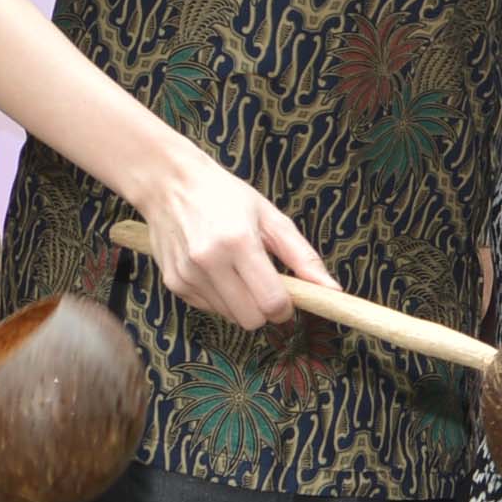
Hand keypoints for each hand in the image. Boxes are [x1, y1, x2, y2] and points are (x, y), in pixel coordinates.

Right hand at [131, 147, 331, 333]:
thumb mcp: (271, 218)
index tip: (287, 297)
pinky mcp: (173, 283)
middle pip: (251, 319)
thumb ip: (303, 257)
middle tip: (264, 285)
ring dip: (241, 303)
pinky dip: (219, 298)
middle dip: (264, 310)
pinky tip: (215, 270)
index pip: (271, 303)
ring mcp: (188, 275)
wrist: (169, 182)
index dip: (286, 308)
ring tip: (235, 270)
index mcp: (239, 242)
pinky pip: (209, 308)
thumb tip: (332, 290)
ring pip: (230, 317)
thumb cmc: (225, 196)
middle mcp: (209, 261)